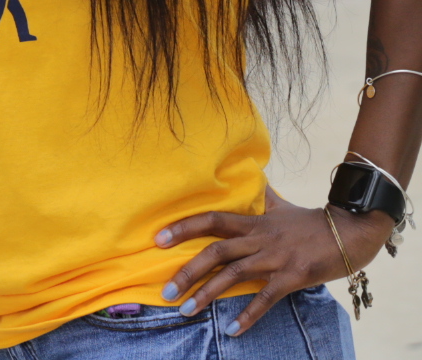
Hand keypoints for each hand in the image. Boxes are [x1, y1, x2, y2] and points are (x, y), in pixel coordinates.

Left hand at [154, 198, 391, 335]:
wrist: (351, 230)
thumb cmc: (312, 221)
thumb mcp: (281, 206)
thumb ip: (261, 198)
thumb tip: (251, 179)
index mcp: (253, 223)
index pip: (211, 220)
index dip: (183, 227)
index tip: (157, 239)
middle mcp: (259, 239)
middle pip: (215, 252)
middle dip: (187, 271)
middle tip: (165, 290)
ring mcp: (275, 258)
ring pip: (233, 275)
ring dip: (207, 294)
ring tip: (185, 310)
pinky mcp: (293, 277)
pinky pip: (266, 298)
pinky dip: (248, 315)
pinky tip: (232, 329)